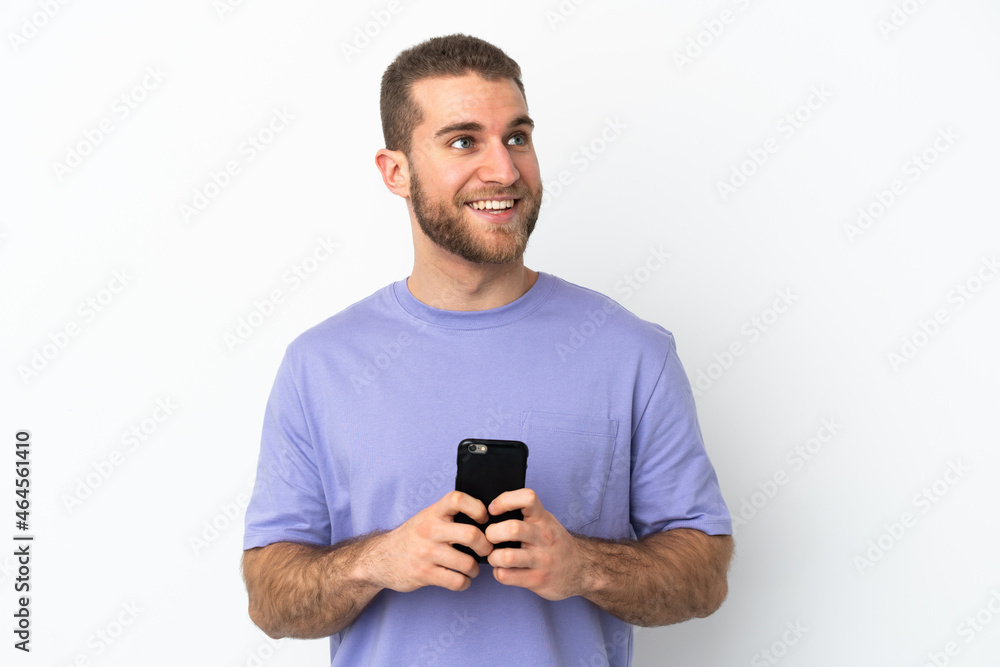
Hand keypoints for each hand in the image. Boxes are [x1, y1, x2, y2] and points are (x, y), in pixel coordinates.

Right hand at [378, 491, 493, 592]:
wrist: (380, 558)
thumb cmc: (412, 537)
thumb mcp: (426, 518)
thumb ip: (449, 515)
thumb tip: (484, 521)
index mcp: (433, 513)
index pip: (458, 500)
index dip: (477, 508)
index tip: (484, 519)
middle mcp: (430, 530)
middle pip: (471, 535)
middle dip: (486, 546)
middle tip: (486, 550)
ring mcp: (426, 553)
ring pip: (467, 563)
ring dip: (476, 569)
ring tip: (472, 568)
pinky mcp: (424, 574)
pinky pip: (457, 581)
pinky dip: (464, 583)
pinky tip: (461, 579)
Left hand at [484, 488, 584, 600]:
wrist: (582, 568)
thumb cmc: (554, 542)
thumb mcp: (545, 521)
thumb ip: (524, 515)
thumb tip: (488, 512)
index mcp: (542, 518)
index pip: (527, 498)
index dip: (505, 500)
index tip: (493, 510)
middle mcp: (543, 537)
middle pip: (512, 529)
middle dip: (492, 533)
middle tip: (490, 538)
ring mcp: (542, 560)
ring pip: (507, 557)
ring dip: (493, 557)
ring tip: (495, 557)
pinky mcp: (538, 580)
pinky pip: (507, 576)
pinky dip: (498, 573)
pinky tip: (503, 570)